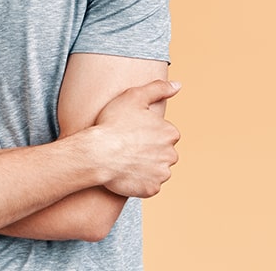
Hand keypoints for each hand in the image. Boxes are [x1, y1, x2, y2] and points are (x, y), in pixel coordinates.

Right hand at [92, 80, 180, 197]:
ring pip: (157, 169)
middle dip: (150, 150)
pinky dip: (140, 181)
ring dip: (146, 166)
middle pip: (163, 152)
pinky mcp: (151, 189)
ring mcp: (161, 174)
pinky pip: (149, 185)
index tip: (133, 131)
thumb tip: (177, 85)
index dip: (148, 132)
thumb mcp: (134, 96)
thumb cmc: (113, 123)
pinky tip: (126, 172)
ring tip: (126, 159)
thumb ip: (158, 89)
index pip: (165, 133)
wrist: (97, 153)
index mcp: (170, 133)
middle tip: (129, 146)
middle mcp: (171, 154)